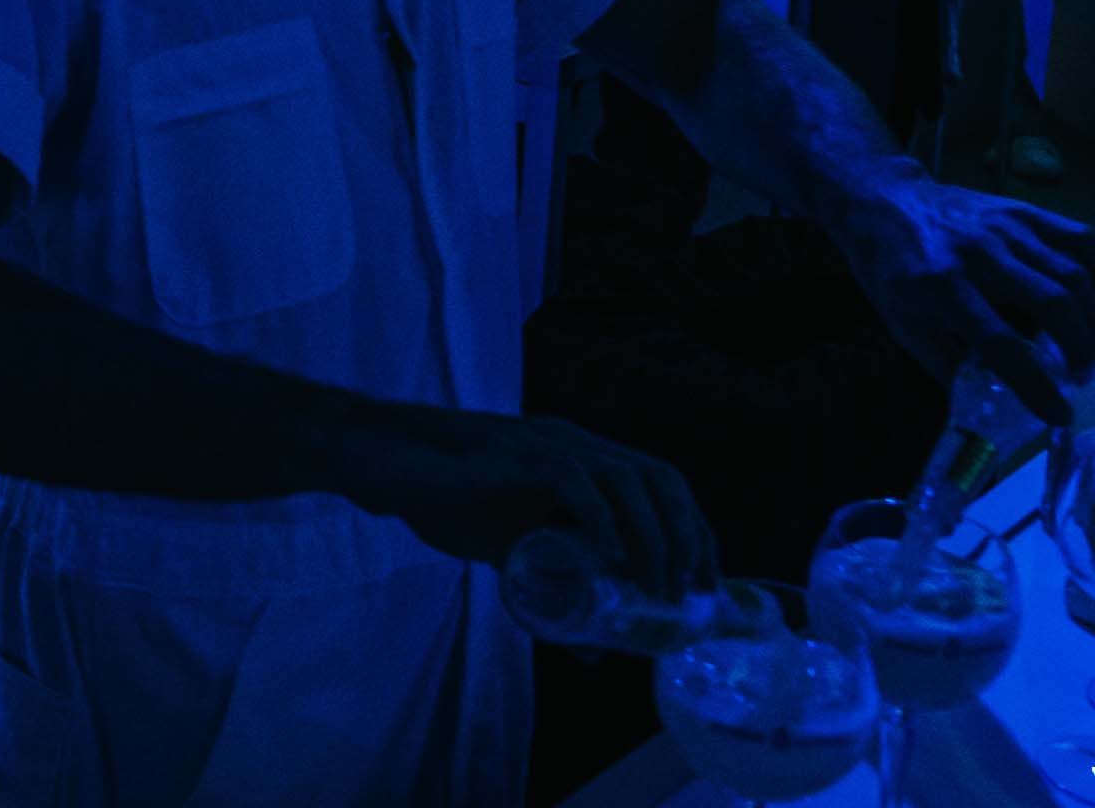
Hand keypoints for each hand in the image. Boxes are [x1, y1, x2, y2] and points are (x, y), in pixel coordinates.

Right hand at [321, 400, 717, 603]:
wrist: (388, 466)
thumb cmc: (444, 501)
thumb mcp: (512, 555)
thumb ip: (552, 588)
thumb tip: (594, 652)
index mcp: (582, 457)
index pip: (662, 485)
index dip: (694, 531)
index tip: (706, 583)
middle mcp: (576, 443)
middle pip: (661, 479)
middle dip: (688, 537)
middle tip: (689, 592)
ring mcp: (550, 444)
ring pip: (630, 480)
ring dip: (654, 536)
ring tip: (655, 586)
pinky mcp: (522, 456)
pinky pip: (578, 483)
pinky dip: (602, 522)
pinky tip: (608, 558)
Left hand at [827, 175, 1094, 421]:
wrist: (883, 202)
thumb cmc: (891, 270)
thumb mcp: (904, 324)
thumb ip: (946, 365)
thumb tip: (987, 410)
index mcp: (940, 287)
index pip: (999, 342)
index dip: (1034, 385)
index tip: (1059, 415)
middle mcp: (978, 254)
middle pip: (1051, 304)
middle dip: (1079, 349)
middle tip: (1083, 376)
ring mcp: (1005, 227)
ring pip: (1072, 274)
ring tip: (1093, 348)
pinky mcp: (1023, 210)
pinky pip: (1079, 238)